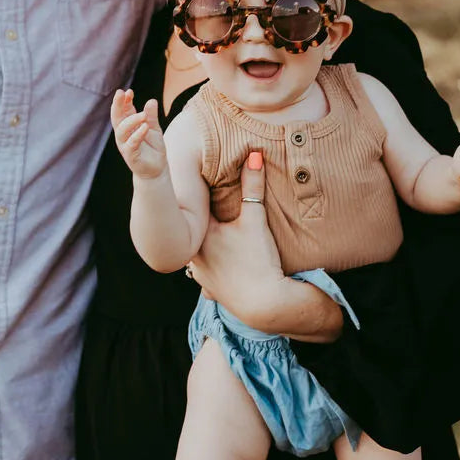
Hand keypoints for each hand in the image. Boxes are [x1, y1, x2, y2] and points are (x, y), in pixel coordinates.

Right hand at [111, 89, 166, 179]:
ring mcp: (125, 145)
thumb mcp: (155, 129)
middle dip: (118, 105)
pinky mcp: (130, 155)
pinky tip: (145, 127)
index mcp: (128, 126)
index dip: (124, 101)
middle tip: (121, 93)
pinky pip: (131, 144)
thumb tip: (151, 100)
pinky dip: (137, 135)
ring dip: (131, 120)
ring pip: (122, 130)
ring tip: (143, 115)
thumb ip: (152, 116)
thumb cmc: (153, 148)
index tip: (128, 91)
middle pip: (116, 118)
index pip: (123, 111)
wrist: (156, 169)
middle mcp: (123, 134)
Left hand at [190, 152, 342, 340]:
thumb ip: (253, 186)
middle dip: (200, 220)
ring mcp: (200, 276)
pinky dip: (211, 264)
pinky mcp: (211, 290)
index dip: (199, 197)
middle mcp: (193, 256)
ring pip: (197, 253)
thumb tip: (254, 155)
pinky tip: (218, 261)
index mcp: (199, 235)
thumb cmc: (258, 261)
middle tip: (204, 205)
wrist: (265, 304)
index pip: (194, 209)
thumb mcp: (255, 220)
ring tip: (212, 233)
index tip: (201, 183)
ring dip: (204, 244)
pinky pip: (205, 273)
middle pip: (194, 231)